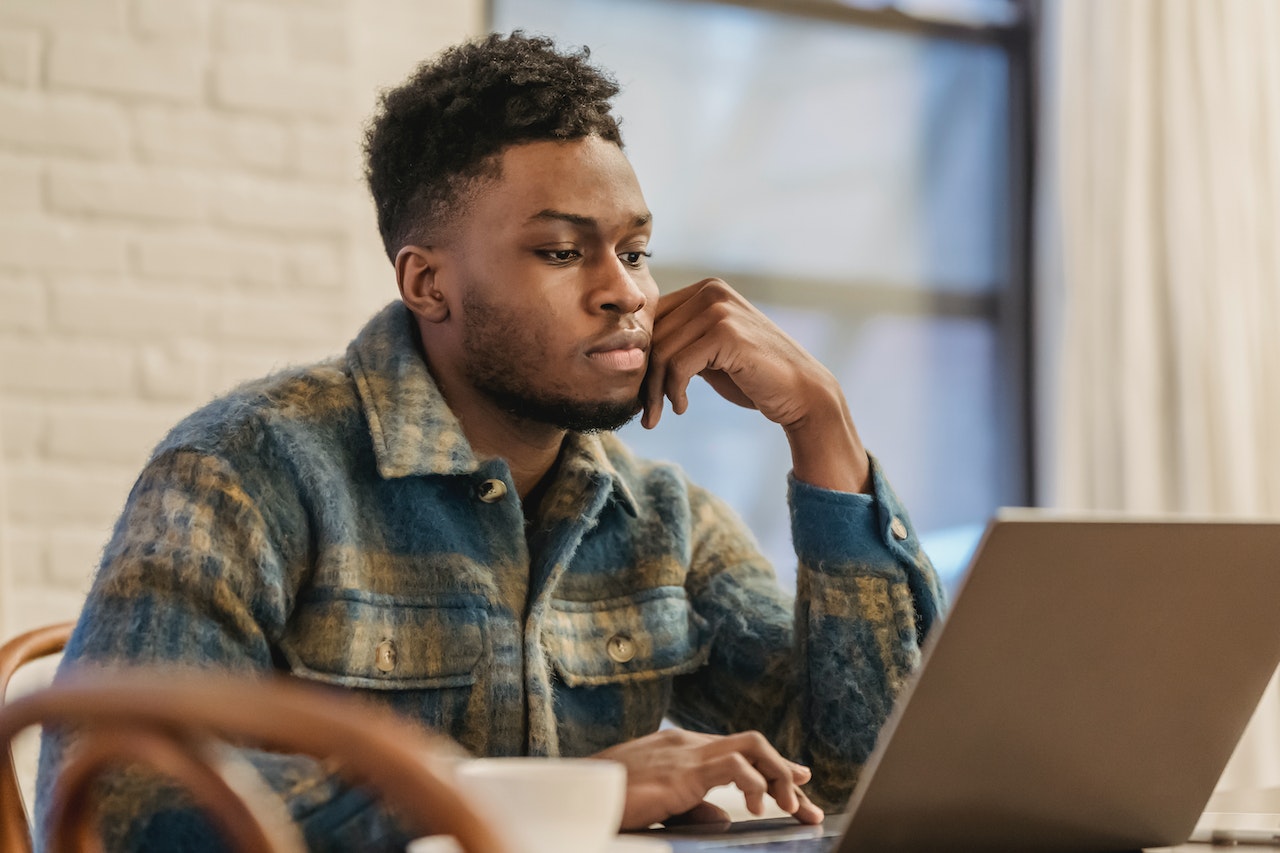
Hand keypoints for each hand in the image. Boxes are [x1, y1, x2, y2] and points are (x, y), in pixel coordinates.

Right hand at [593, 728, 823, 830]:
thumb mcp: (662, 806)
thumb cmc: (610, 802)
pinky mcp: (683, 770)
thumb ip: (695, 807)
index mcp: (682, 750)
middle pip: (752, 744)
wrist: (578, 797)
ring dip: (779, 777)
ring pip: (752, 747)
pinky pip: (734, 766)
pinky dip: (755, 785)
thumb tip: (726, 818)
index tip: (800, 781)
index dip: (772, 767)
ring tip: (792, 808)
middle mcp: (687, 744)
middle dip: (785, 772)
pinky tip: (759, 808)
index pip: (737, 750)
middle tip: (806, 804)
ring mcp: (685, 753)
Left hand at [642, 279, 869, 492]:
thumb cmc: (753, 377)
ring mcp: (720, 309)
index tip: (640, 391)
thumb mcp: (709, 353)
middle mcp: (711, 291)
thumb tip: (632, 354)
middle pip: (653, 335)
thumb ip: (681, 342)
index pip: (652, 319)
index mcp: (706, 290)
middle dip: (645, 377)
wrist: (802, 393)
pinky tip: (682, 407)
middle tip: (646, 411)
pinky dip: (673, 391)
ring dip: (656, 391)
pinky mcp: (726, 333)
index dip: (641, 356)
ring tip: (662, 413)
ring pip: (662, 352)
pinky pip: (678, 365)